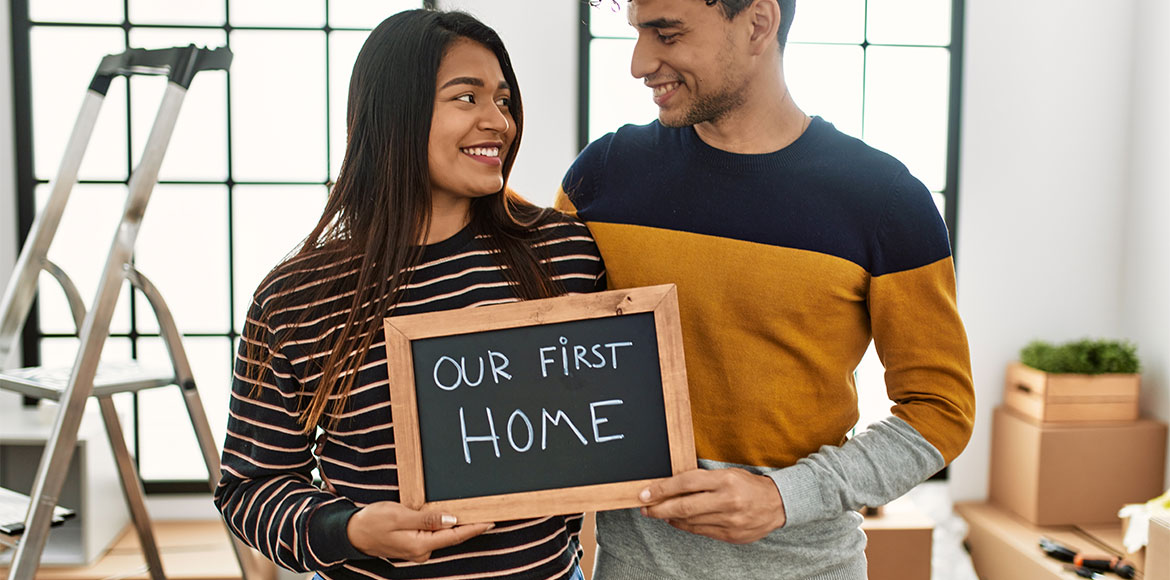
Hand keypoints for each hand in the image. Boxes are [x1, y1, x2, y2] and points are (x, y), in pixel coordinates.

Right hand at [346, 501, 492, 561]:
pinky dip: (444, 526)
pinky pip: (433, 535)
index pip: (454, 536)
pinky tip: (451, 517)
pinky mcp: (414, 545)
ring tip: (473, 513)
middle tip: (488, 512)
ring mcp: (417, 550)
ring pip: (443, 535)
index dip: (474, 528)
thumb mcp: (399, 514)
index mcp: (420, 545)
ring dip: (456, 525)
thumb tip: (450, 520)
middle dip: (469, 525)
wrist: (352, 532)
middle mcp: (421, 551)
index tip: (491, 521)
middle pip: (452, 537)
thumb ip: (426, 518)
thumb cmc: (372, 522)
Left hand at [638, 469, 785, 543]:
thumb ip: (702, 480)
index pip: (686, 483)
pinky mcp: (731, 535)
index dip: (662, 489)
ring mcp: (729, 521)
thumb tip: (671, 486)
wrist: (778, 504)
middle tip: (645, 508)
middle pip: (684, 506)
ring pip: (690, 522)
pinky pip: (701, 532)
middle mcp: (727, 501)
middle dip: (659, 508)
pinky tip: (677, 521)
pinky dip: (685, 526)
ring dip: (670, 518)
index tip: (645, 493)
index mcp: (725, 480)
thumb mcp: (727, 474)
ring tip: (659, 513)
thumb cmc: (748, 485)